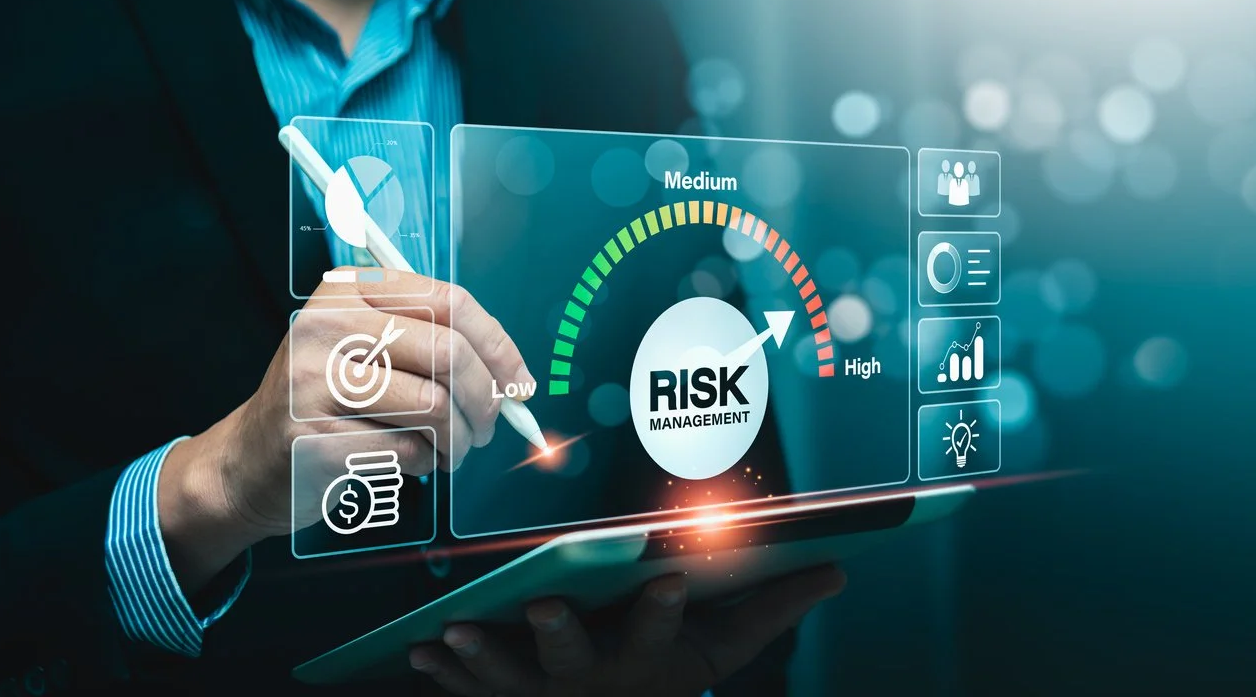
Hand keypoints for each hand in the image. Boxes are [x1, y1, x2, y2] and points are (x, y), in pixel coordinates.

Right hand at [156, 269, 535, 590]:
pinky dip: (423, 463)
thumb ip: (434, 344)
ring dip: (458, 439)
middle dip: (486, 399)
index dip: (499, 345)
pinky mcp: (313, 435)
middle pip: (449, 353)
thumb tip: (514, 375)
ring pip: (433, 405)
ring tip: (449, 449)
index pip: (449, 301)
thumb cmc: (324, 404)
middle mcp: (326, 325)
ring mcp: (314, 380)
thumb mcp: (367, 350)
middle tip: (489, 425)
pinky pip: (406, 450)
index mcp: (348, 290)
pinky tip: (407, 461)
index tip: (520, 381)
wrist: (247, 461)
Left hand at [407, 566, 846, 696]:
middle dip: (559, 635)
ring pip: (509, 678)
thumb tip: (837, 571)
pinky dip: (445, 675)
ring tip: (454, 633)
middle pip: (575, 659)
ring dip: (483, 658)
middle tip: (544, 606)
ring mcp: (542, 694)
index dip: (664, 609)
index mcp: (648, 659)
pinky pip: (469, 690)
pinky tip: (418, 653)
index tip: (670, 577)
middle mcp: (593, 681)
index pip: (661, 632)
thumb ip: (771, 611)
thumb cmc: (669, 680)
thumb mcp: (721, 652)